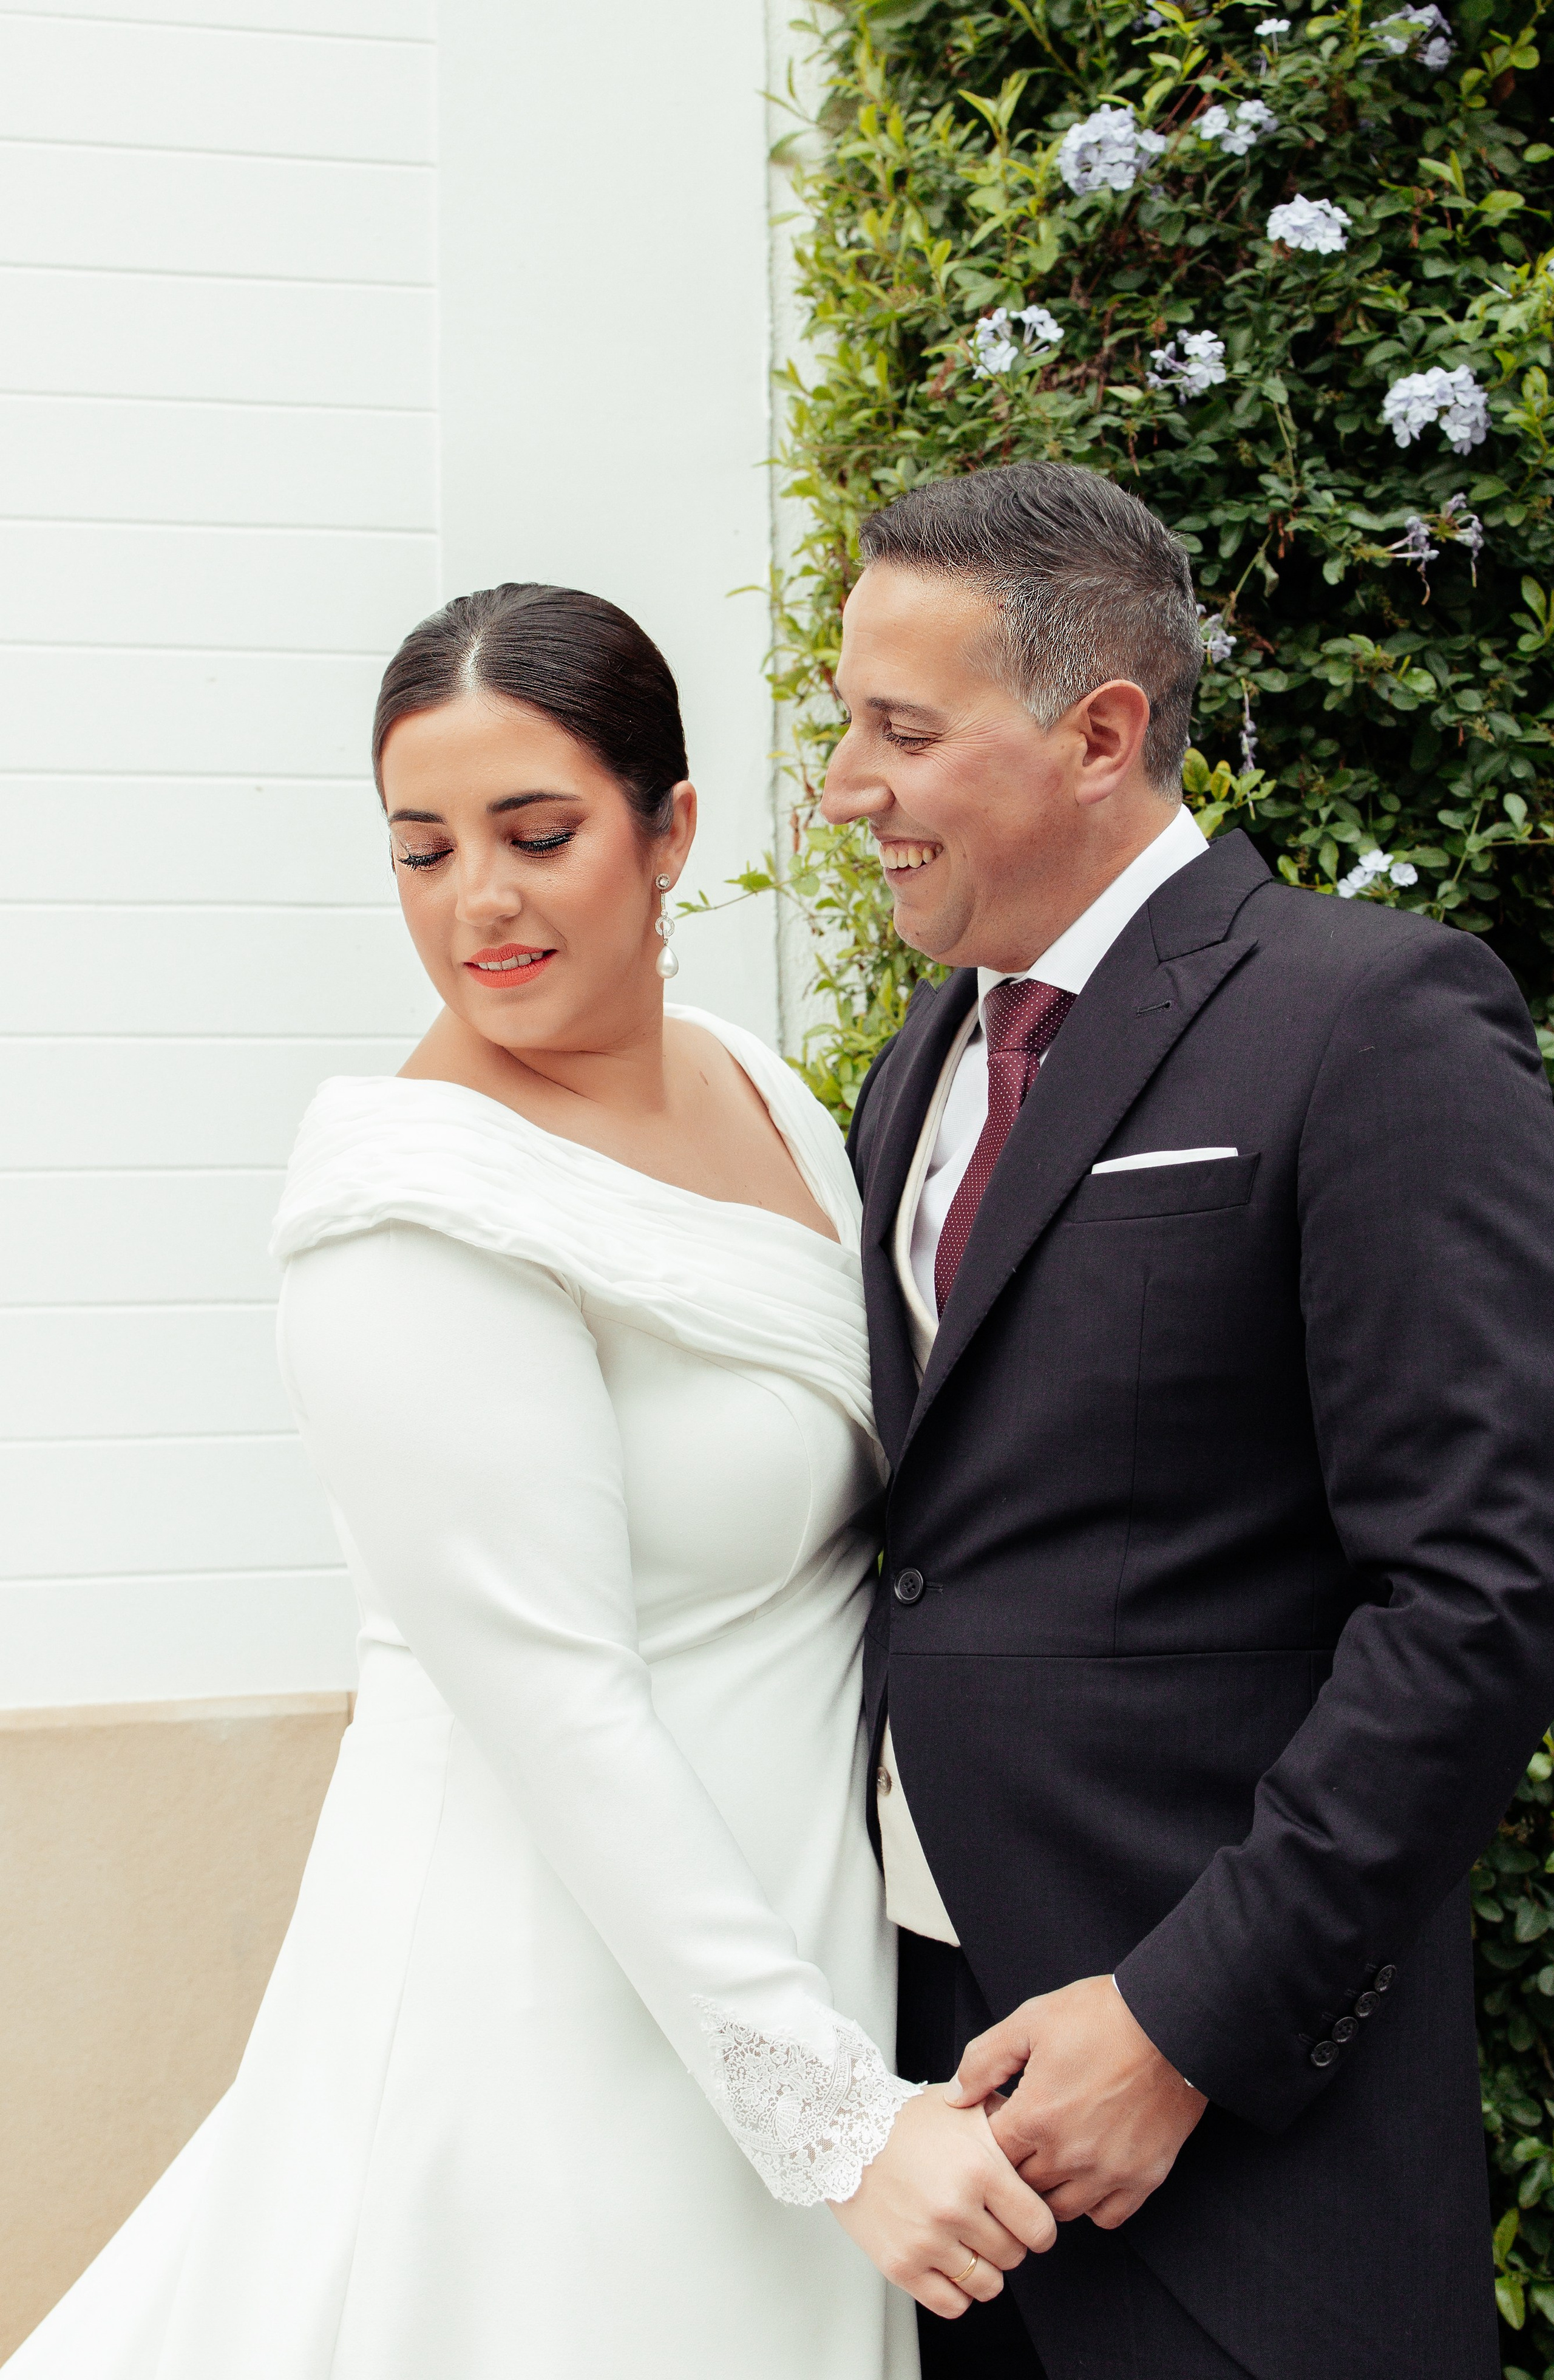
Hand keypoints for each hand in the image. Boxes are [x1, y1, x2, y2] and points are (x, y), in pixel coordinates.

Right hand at [828, 2083, 1056, 2316]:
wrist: (843, 2131)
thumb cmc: (907, 2119)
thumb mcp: (965, 2107)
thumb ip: (1010, 2122)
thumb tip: (1043, 2138)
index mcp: (981, 2167)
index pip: (1040, 2228)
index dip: (1039, 2228)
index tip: (1029, 2223)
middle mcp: (956, 2207)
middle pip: (1015, 2256)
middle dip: (1009, 2242)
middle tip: (990, 2223)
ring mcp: (927, 2240)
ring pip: (988, 2285)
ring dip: (985, 2268)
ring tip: (969, 2243)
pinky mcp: (900, 2265)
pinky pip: (952, 2305)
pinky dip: (958, 2290)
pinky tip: (949, 2262)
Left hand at [947, 1975, 1205, 2228]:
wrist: (1173, 2022)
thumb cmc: (1100, 2016)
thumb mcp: (1030, 2021)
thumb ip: (984, 2061)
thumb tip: (954, 2098)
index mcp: (1036, 2118)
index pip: (991, 2157)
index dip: (989, 2139)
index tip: (1000, 2119)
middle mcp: (1069, 2155)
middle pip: (1022, 2186)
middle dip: (1017, 2165)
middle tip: (1026, 2137)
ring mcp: (1109, 2172)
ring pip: (1061, 2209)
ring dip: (1051, 2187)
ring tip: (1055, 2155)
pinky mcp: (1143, 2178)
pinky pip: (1107, 2216)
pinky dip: (1094, 2202)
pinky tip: (1090, 2172)